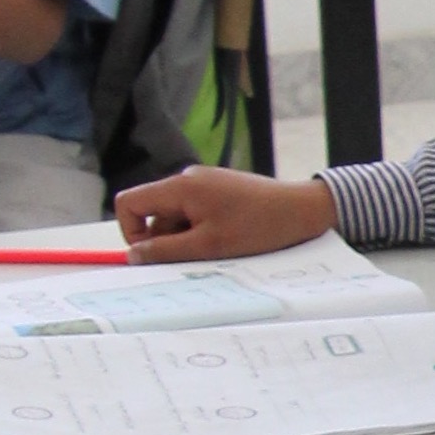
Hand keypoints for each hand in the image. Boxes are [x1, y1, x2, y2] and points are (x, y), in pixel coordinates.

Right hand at [115, 167, 339, 262]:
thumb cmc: (259, 227)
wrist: (305, 209)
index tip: (154, 254)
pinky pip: (196, 213)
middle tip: (198, 254)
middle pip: (153, 212)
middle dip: (166, 239)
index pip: (129, 203)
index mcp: (180, 186)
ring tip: (220, 246)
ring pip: (176, 216)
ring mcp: (205, 183)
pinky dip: (203, 230)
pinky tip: (229, 238)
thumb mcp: (209, 245)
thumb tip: (132, 255)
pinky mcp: (221, 190)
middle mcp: (188, 179)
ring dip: (187, 237)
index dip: (131, 232)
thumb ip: (166, 251)